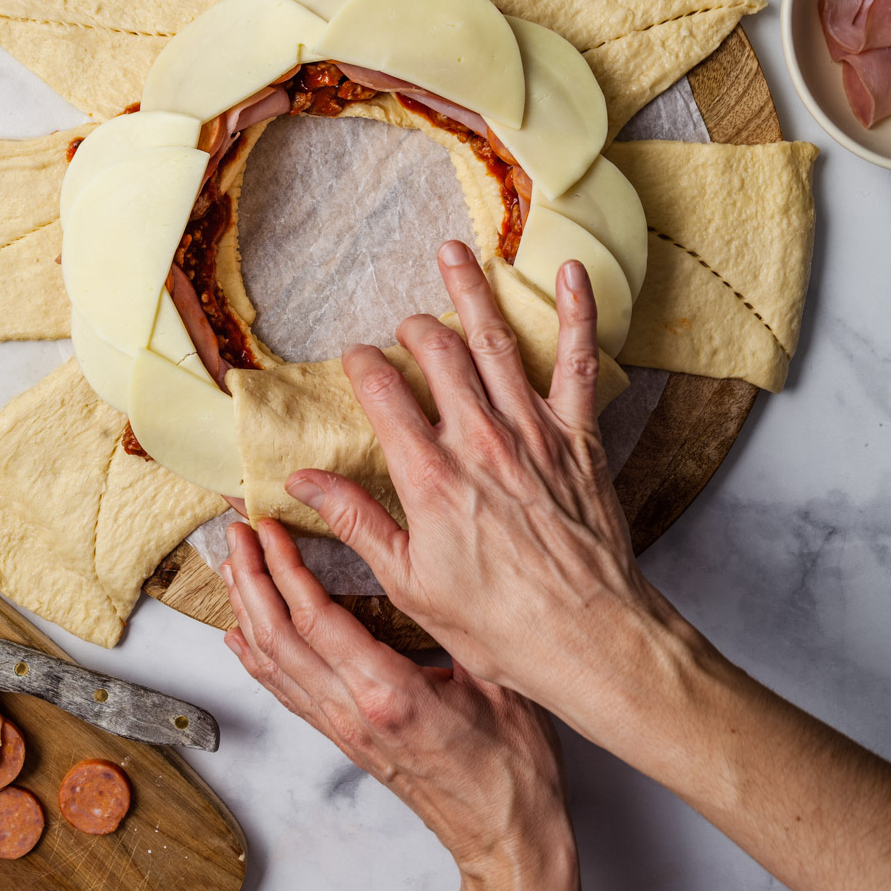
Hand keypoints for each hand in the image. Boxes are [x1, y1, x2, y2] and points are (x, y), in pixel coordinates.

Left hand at [222, 518, 570, 874]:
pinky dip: (258, 660)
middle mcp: (354, 713)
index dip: (286, 570)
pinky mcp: (347, 742)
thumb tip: (436, 571)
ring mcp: (345, 731)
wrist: (506, 838)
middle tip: (235, 534)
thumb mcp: (498, 681)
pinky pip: (288, 693)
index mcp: (389, 693)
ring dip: (247, 612)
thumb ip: (460, 627)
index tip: (269, 529)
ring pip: (275, 665)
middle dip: (251, 580)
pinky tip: (242, 636)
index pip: (317, 621)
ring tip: (232, 569)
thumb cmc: (513, 767)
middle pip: (280, 639)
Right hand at [284, 246, 690, 760]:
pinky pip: (578, 361)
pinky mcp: (578, 436)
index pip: (384, 394)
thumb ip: (357, 521)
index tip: (355, 359)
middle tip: (404, 325)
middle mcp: (480, 440)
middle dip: (413, 329)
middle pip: (437, 355)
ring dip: (471, 292)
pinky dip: (576, 312)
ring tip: (454, 253)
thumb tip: (304, 484)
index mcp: (431, 476)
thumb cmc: (498, 624)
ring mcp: (533, 432)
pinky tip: (572, 272)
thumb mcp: (409, 583)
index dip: (363, 366)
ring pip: (496, 342)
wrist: (586, 636)